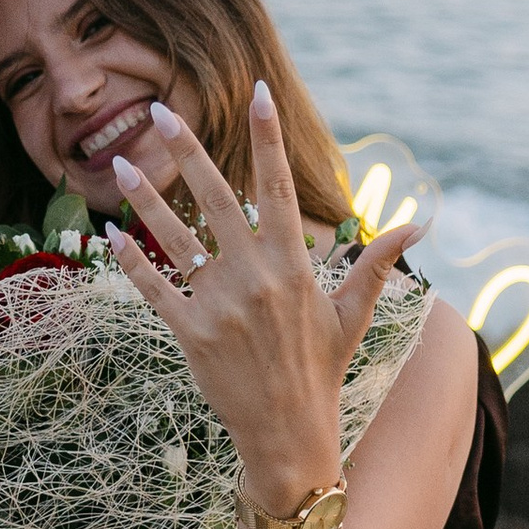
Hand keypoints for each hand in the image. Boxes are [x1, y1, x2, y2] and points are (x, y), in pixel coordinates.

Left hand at [104, 81, 406, 519]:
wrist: (289, 436)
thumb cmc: (320, 370)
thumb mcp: (352, 314)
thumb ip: (376, 263)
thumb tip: (418, 225)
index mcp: (294, 265)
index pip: (279, 187)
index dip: (267, 138)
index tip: (257, 92)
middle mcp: (256, 277)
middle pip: (217, 197)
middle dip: (187, 148)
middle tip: (158, 108)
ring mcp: (220, 306)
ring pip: (176, 237)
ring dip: (146, 197)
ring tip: (121, 162)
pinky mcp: (191, 335)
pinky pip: (155, 288)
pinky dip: (131, 261)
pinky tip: (110, 234)